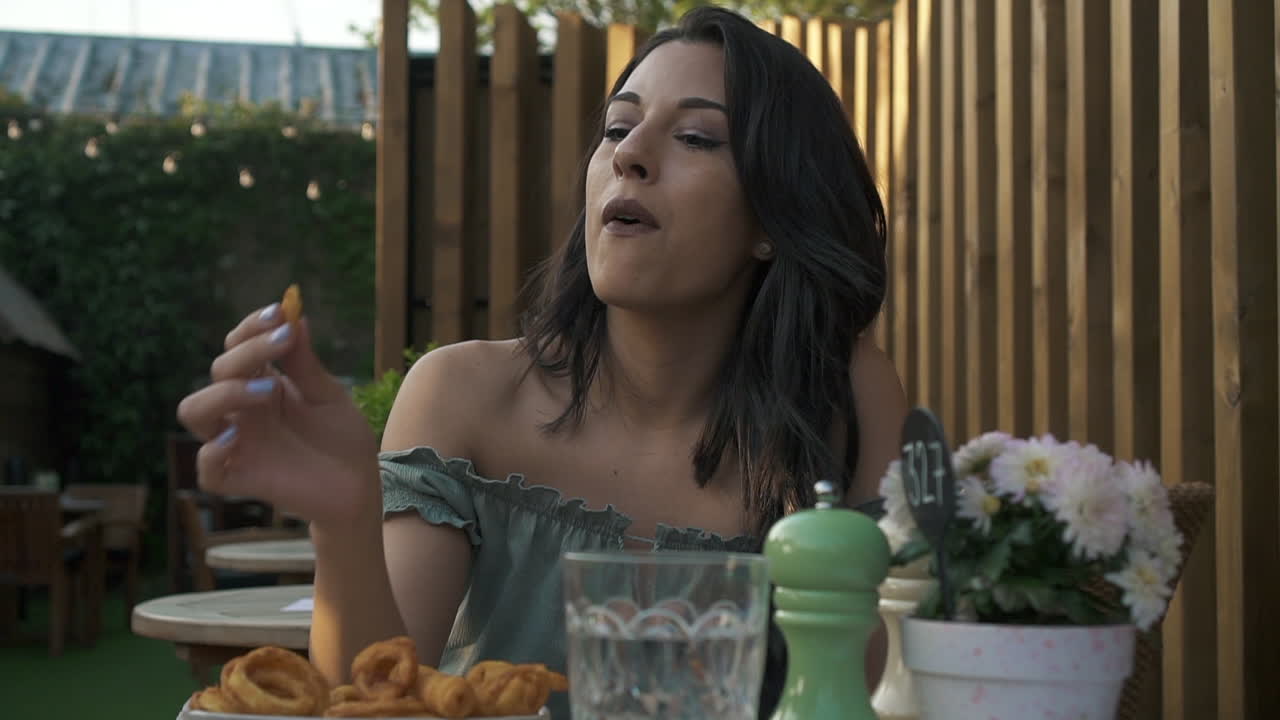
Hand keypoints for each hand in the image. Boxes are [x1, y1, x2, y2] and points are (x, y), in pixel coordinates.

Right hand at [176, 302, 380, 525]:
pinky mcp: (241, 479)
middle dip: (249, 350)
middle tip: (285, 341)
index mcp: (261, 385)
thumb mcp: (328, 396)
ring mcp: (237, 444)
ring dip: (225, 392)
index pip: (237, 347)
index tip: (280, 313)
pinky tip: (236, 436)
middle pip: (220, 370)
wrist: (360, 487)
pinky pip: (207, 469)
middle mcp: (242, 411)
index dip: (251, 327)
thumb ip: (306, 363)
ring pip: (195, 411)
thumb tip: (294, 316)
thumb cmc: (343, 440)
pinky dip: (213, 451)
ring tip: (268, 388)